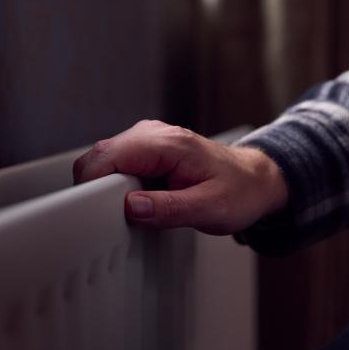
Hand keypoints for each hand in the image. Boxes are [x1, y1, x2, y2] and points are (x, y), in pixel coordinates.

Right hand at [73, 120, 287, 234]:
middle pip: (99, 154)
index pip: (110, 155)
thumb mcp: (210, 209)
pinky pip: (116, 162)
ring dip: (105, 185)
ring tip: (129, 208)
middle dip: (95, 186)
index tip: (94, 210)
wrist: (255, 179)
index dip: (93, 184)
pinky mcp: (146, 148)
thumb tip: (131, 208)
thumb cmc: (238, 191)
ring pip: (104, 157)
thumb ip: (169, 209)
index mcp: (169, 144)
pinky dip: (115, 182)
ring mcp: (148, 137)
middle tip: (111, 216)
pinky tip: (134, 199)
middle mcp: (154, 133)